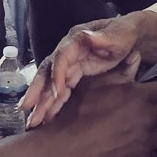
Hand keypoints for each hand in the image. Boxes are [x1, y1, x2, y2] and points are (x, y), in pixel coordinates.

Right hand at [24, 11, 156, 125]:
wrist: (129, 36)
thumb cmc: (123, 34)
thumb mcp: (118, 33)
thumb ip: (104, 37)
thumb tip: (86, 36)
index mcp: (76, 41)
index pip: (61, 57)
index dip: (57, 73)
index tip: (57, 92)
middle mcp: (68, 53)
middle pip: (48, 71)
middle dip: (37, 90)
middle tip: (27, 109)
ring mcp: (69, 65)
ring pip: (51, 84)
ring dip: (41, 102)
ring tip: (33, 122)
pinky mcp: (73, 75)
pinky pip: (60, 91)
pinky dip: (53, 105)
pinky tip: (46, 120)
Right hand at [37, 58, 156, 156]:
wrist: (66, 145)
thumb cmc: (78, 110)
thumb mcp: (96, 84)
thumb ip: (121, 71)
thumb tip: (138, 56)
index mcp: (139, 94)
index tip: (152, 95)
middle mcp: (148, 116)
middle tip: (149, 113)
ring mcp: (148, 139)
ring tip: (151, 132)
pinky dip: (151, 154)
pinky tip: (139, 150)